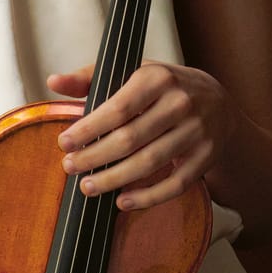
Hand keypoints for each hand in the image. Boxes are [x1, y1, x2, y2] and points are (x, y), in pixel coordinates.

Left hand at [48, 60, 238, 210]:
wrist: (218, 100)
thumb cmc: (164, 86)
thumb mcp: (132, 71)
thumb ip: (90, 77)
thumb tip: (53, 81)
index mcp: (158, 78)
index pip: (118, 108)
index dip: (89, 129)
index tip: (64, 143)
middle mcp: (180, 103)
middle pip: (131, 139)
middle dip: (95, 157)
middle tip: (70, 167)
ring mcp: (196, 131)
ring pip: (150, 163)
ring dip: (114, 179)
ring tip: (88, 187)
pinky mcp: (206, 157)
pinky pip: (175, 184)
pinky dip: (148, 197)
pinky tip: (122, 201)